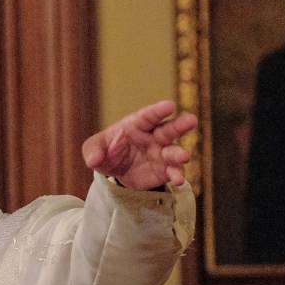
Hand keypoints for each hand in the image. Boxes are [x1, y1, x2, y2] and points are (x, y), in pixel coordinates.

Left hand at [81, 100, 195, 189]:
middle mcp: (154, 137)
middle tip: (191, 120)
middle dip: (181, 124)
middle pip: (169, 128)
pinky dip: (177, 175)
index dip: (159, 110)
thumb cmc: (107, 151)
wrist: (116, 172)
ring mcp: (162, 153)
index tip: (170, 105)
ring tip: (183, 157)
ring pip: (174, 151)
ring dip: (180, 154)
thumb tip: (94, 159)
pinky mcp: (164, 171)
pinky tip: (178, 179)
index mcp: (137, 124)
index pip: (149, 115)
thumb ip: (93, 151)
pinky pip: (173, 172)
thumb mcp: (94, 148)